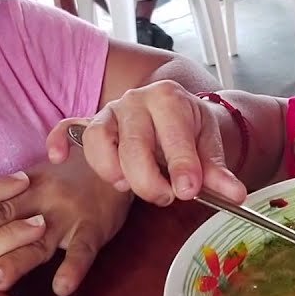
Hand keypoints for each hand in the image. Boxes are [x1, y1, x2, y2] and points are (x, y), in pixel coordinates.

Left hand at [0, 155, 131, 295]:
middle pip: (0, 215)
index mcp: (20, 184)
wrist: (121, 155)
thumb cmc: (73, 170)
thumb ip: (0, 186)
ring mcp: (66, 214)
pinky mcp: (94, 229)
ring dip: (16, 261)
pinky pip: (84, 251)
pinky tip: (61, 288)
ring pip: (37, 239)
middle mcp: (39, 197)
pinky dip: (73, 268)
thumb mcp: (33, 174)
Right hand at [47, 81, 247, 206]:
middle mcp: (136, 100)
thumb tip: (235, 196)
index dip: (181, 166)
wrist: (175, 108)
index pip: (172, 134)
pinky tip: (59, 157)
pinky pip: (67, 127)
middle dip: (148, 180)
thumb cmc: (190, 128)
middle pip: (133, 144)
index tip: (188, 191)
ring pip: (97, 138)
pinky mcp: (90, 123)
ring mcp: (110, 111)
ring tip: (127, 186)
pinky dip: (59, 140)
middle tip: (164, 197)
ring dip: (110, 169)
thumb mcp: (209, 145)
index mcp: (169, 98)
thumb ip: (218, 172)